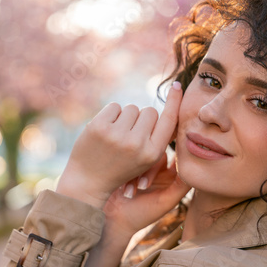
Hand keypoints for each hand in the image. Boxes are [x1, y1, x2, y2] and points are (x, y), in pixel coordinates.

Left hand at [56, 83, 182, 208]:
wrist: (88, 181)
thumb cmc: (121, 167)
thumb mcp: (145, 159)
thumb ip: (157, 137)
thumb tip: (169, 107)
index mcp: (153, 154)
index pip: (169, 121)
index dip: (175, 102)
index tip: (178, 85)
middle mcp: (137, 144)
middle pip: (150, 111)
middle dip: (142, 118)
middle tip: (130, 135)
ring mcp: (117, 135)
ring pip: (132, 108)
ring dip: (125, 117)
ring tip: (116, 136)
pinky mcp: (100, 127)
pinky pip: (115, 106)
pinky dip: (110, 115)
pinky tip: (105, 131)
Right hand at [103, 152, 189, 238]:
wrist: (114, 219)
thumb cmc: (142, 215)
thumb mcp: (165, 202)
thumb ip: (181, 186)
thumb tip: (193, 169)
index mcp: (172, 177)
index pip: (179, 158)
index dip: (175, 158)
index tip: (167, 167)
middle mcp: (159, 169)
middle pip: (160, 155)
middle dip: (150, 171)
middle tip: (143, 187)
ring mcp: (142, 165)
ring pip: (143, 156)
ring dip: (138, 174)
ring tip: (131, 194)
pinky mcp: (128, 164)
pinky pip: (130, 159)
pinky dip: (128, 175)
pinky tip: (125, 191)